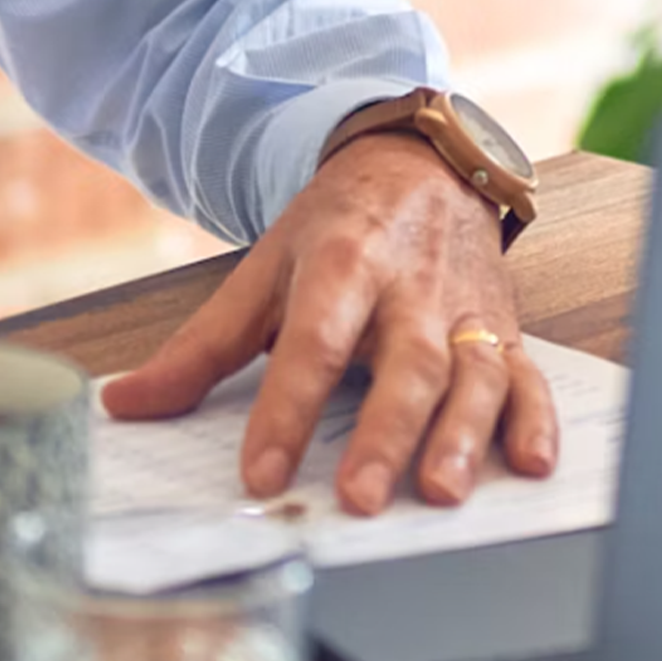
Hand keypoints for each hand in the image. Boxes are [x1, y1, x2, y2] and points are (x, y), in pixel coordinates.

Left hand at [93, 133, 557, 515]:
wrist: (425, 164)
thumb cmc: (341, 228)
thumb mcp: (265, 271)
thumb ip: (201, 348)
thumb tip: (124, 404)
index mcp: (344, 264)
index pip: (313, 342)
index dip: (286, 410)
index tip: (261, 474)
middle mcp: (412, 288)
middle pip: (406, 363)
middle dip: (386, 433)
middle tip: (358, 496)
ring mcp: (466, 311)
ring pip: (474, 374)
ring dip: (462, 434)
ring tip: (441, 491)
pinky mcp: (504, 330)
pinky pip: (529, 376)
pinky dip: (537, 420)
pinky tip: (531, 464)